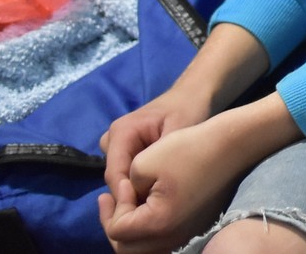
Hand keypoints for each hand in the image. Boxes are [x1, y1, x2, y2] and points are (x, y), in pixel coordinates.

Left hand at [97, 119, 239, 253]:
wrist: (231, 145)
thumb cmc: (188, 149)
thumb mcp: (141, 164)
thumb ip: (123, 191)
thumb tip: (128, 201)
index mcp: (159, 223)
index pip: (117, 230)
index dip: (113, 207)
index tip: (125, 182)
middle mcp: (173, 237)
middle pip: (127, 249)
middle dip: (115, 223)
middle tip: (111, 200)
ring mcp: (186, 235)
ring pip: (144, 248)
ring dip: (130, 230)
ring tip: (127, 204)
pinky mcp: (194, 228)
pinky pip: (162, 239)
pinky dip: (149, 230)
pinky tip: (147, 208)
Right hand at [99, 86, 212, 200]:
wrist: (193, 96)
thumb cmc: (188, 110)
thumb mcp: (179, 131)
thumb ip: (160, 156)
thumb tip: (145, 185)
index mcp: (121, 132)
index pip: (115, 174)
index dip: (128, 196)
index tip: (148, 209)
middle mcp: (113, 138)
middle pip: (116, 178)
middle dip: (133, 194)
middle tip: (157, 206)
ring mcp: (117, 145)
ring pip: (121, 178)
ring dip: (138, 188)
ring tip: (161, 197)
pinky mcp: (126, 151)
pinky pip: (128, 173)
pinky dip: (141, 182)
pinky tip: (160, 188)